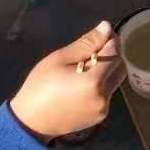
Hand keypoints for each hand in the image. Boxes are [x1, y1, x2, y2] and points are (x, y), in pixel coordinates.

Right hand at [9, 20, 126, 140]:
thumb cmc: (40, 86)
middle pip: (120, 67)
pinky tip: (82, 83)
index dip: (112, 40)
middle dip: (112, 55)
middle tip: (93, 50)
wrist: (30, 122)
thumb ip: (86, 43)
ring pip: (115, 81)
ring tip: (84, 67)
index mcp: (93, 81)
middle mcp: (104, 96)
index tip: (103, 34)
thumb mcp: (60, 59)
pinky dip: (101, 84)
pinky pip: (108, 94)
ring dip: (107, 70)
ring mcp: (103, 109)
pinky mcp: (100, 117)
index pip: (115, 53)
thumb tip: (106, 27)